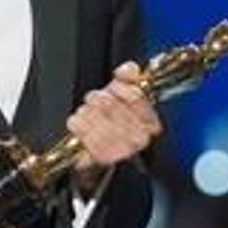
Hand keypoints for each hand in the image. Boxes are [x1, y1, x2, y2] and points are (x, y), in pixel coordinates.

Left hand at [67, 61, 161, 189]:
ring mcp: (119, 149)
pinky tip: (81, 124)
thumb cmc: (115, 126)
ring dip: (86, 111)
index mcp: (151, 123)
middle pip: (109, 102)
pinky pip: (80, 128)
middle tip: (96, 102)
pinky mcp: (99, 156)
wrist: (101, 158)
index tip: (114, 87)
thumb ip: (129, 79)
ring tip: (88, 115)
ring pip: (93, 113)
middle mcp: (139, 138)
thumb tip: (129, 69)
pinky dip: (77, 123)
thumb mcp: (124, 98)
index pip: (135, 94)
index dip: (119, 87)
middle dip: (98, 98)